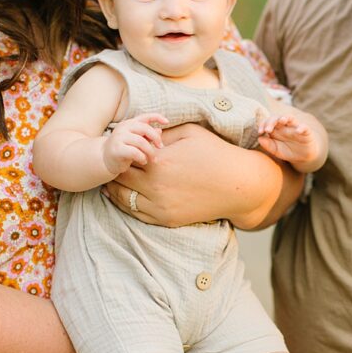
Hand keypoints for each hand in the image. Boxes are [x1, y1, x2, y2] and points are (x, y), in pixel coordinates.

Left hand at [102, 123, 289, 228]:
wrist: (238, 185)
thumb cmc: (216, 153)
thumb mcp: (189, 132)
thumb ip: (161, 133)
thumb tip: (141, 133)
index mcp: (159, 162)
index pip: (124, 157)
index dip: (120, 152)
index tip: (119, 147)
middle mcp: (155, 187)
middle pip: (119, 179)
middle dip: (115, 170)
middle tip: (113, 163)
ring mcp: (160, 207)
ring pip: (123, 199)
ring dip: (116, 189)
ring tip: (113, 181)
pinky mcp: (167, 220)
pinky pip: (136, 214)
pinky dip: (127, 204)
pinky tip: (125, 195)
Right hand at [103, 113, 167, 176]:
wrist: (105, 159)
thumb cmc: (123, 149)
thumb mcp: (136, 141)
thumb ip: (147, 136)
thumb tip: (160, 130)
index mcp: (129, 124)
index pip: (145, 117)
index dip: (157, 117)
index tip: (167, 122)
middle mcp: (123, 128)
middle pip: (145, 128)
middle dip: (156, 138)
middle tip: (160, 147)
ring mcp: (119, 138)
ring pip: (141, 142)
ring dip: (150, 151)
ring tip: (152, 159)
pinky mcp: (117, 149)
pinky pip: (134, 152)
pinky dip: (142, 157)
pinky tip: (143, 161)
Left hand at [258, 114, 319, 165]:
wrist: (303, 156)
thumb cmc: (288, 151)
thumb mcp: (276, 150)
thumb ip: (268, 145)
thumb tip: (259, 139)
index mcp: (276, 129)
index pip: (268, 122)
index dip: (263, 124)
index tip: (260, 132)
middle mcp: (285, 126)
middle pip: (277, 118)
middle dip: (272, 122)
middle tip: (268, 130)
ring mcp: (295, 127)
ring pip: (290, 118)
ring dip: (286, 118)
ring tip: (282, 120)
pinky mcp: (306, 131)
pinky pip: (304, 127)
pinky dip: (301, 127)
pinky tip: (298, 131)